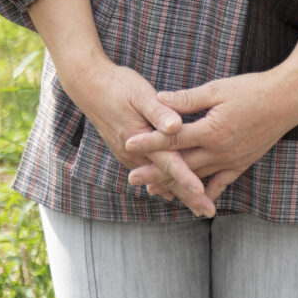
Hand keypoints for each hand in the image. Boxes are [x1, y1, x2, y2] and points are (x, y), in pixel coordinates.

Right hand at [61, 56, 219, 215]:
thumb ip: (158, 111)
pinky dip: (164, 182)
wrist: (88, 86)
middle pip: (164, 179)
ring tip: (197, 206)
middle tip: (208, 212)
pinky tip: (174, 191)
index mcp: (140, 139)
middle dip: (187, 196)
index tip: (202, 193)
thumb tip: (176, 126)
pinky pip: (150, 172)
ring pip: (157, 178)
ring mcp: (129, 155)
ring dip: (177, 192)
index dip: (185, 178)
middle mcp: (133, 153)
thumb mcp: (139, 92)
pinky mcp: (128, 153)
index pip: (167, 162)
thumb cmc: (117, 85)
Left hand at [120, 68, 297, 203]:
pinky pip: (220, 184)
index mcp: (211, 130)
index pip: (173, 138)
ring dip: (175, 185)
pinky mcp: (241, 164)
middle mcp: (220, 150)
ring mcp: (231, 160)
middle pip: (180, 164)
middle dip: (155, 172)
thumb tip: (160, 99)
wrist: (287, 101)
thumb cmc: (251, 90)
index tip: (128, 144)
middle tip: (131, 179)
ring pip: (197, 178)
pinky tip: (193, 199)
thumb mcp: (216, 89)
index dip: (149, 142)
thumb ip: (187, 99)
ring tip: (154, 191)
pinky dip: (205, 192)